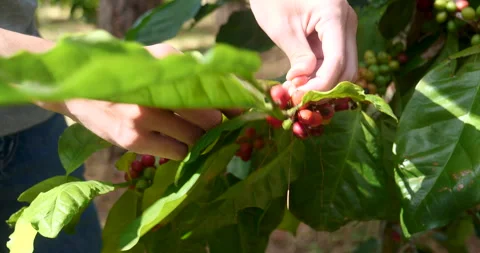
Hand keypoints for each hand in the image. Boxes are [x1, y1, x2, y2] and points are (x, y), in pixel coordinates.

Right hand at [38, 44, 222, 160]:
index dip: (233, 105)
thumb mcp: (160, 63)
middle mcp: (157, 88)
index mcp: (168, 61)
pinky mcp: (132, 139)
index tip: (241, 114)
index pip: (214, 87)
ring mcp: (144, 115)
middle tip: (216, 127)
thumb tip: (233, 96)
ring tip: (186, 131)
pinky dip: (181, 149)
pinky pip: (177, 152)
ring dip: (198, 138)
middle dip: (217, 125)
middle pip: (209, 118)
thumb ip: (193, 75)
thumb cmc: (130, 77)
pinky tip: (171, 139)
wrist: (79, 90)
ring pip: (195, 138)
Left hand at [250, 0, 357, 93]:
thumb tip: (304, 82)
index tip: (298, 98)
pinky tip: (299, 85)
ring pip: (343, 68)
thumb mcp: (281, 27)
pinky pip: (333, 62)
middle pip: (347, 68)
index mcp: (334, 16)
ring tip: (295, 93)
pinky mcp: (335, 37)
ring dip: (322, 85)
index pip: (337, 61)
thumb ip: (297, 54)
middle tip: (297, 100)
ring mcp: (343, 30)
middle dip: (324, 89)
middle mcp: (347, 23)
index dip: (319, 85)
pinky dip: (319, 76)